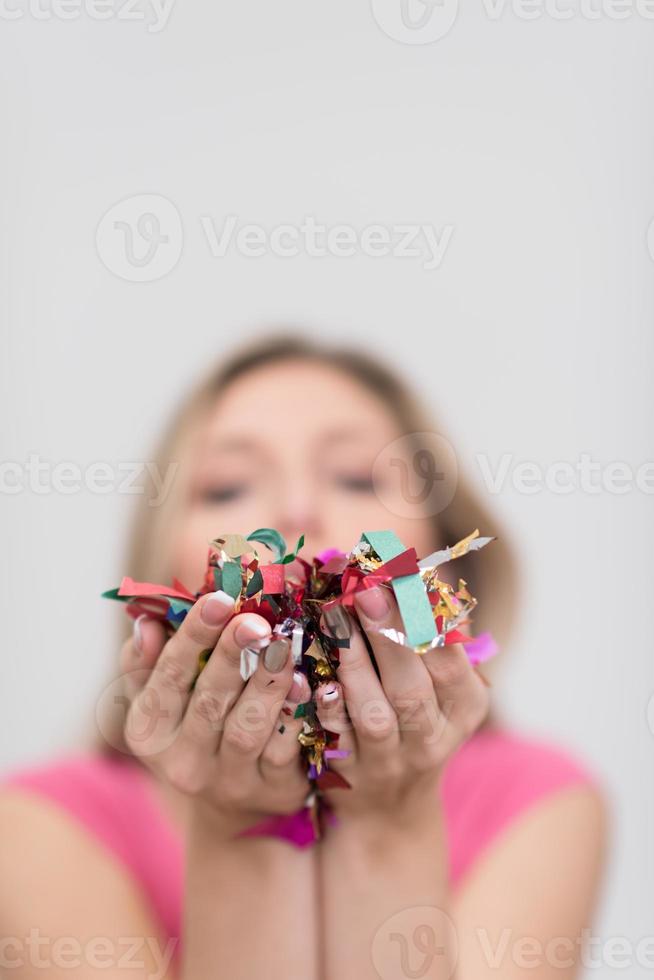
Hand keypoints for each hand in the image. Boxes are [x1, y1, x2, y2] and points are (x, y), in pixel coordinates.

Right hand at [117, 590, 310, 833]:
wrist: (233, 799)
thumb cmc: (193, 723)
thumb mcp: (160, 695)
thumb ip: (146, 658)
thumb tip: (147, 623)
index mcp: (149, 730)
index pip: (167, 677)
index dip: (193, 636)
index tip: (218, 598)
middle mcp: (183, 762)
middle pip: (208, 703)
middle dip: (231, 656)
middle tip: (254, 620)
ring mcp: (229, 782)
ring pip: (247, 729)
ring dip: (266, 684)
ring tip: (284, 645)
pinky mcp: (272, 792)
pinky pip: (285, 752)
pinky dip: (295, 716)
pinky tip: (307, 683)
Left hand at [315, 585, 488, 826]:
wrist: (389, 809)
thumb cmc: (413, 720)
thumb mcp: (439, 686)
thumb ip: (428, 636)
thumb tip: (409, 568)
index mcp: (463, 707)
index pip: (451, 663)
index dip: (426, 622)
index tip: (404, 577)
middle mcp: (431, 738)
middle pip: (412, 689)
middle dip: (389, 637)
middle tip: (366, 591)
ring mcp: (389, 761)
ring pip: (372, 714)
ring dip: (352, 665)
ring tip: (332, 617)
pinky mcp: (347, 774)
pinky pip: (331, 736)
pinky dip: (319, 702)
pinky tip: (304, 667)